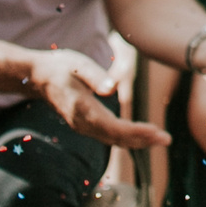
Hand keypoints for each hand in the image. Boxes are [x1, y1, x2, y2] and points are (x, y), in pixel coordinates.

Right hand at [25, 49, 170, 150]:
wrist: (38, 76)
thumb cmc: (60, 66)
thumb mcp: (78, 65)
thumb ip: (95, 76)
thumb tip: (111, 89)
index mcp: (83, 110)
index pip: (114, 128)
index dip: (136, 132)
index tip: (156, 132)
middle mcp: (83, 123)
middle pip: (117, 138)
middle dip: (143, 140)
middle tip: (167, 139)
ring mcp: (83, 126)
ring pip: (113, 140)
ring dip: (138, 141)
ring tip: (161, 139)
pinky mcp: (85, 125)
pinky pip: (108, 136)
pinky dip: (127, 138)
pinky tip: (142, 136)